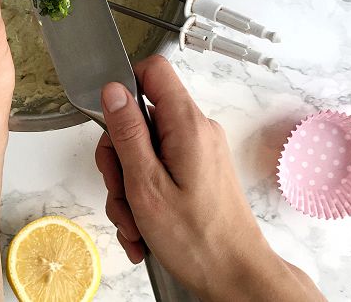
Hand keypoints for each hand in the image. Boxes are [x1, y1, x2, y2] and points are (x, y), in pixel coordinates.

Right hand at [95, 56, 324, 301]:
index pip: (153, 70)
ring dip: (129, 187)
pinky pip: (159, 170)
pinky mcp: (198, 172)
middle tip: (120, 191)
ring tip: (135, 223)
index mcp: (187, 124)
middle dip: (120, 158)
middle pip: (140, 118)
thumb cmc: (199, 241)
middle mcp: (196, 131)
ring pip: (145, 150)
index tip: (111, 122)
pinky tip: (144, 229)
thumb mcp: (147, 185)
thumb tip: (112, 91)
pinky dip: (145, 197)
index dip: (125, 86)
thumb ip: (127, 132)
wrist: (238, 282)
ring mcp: (198, 152)